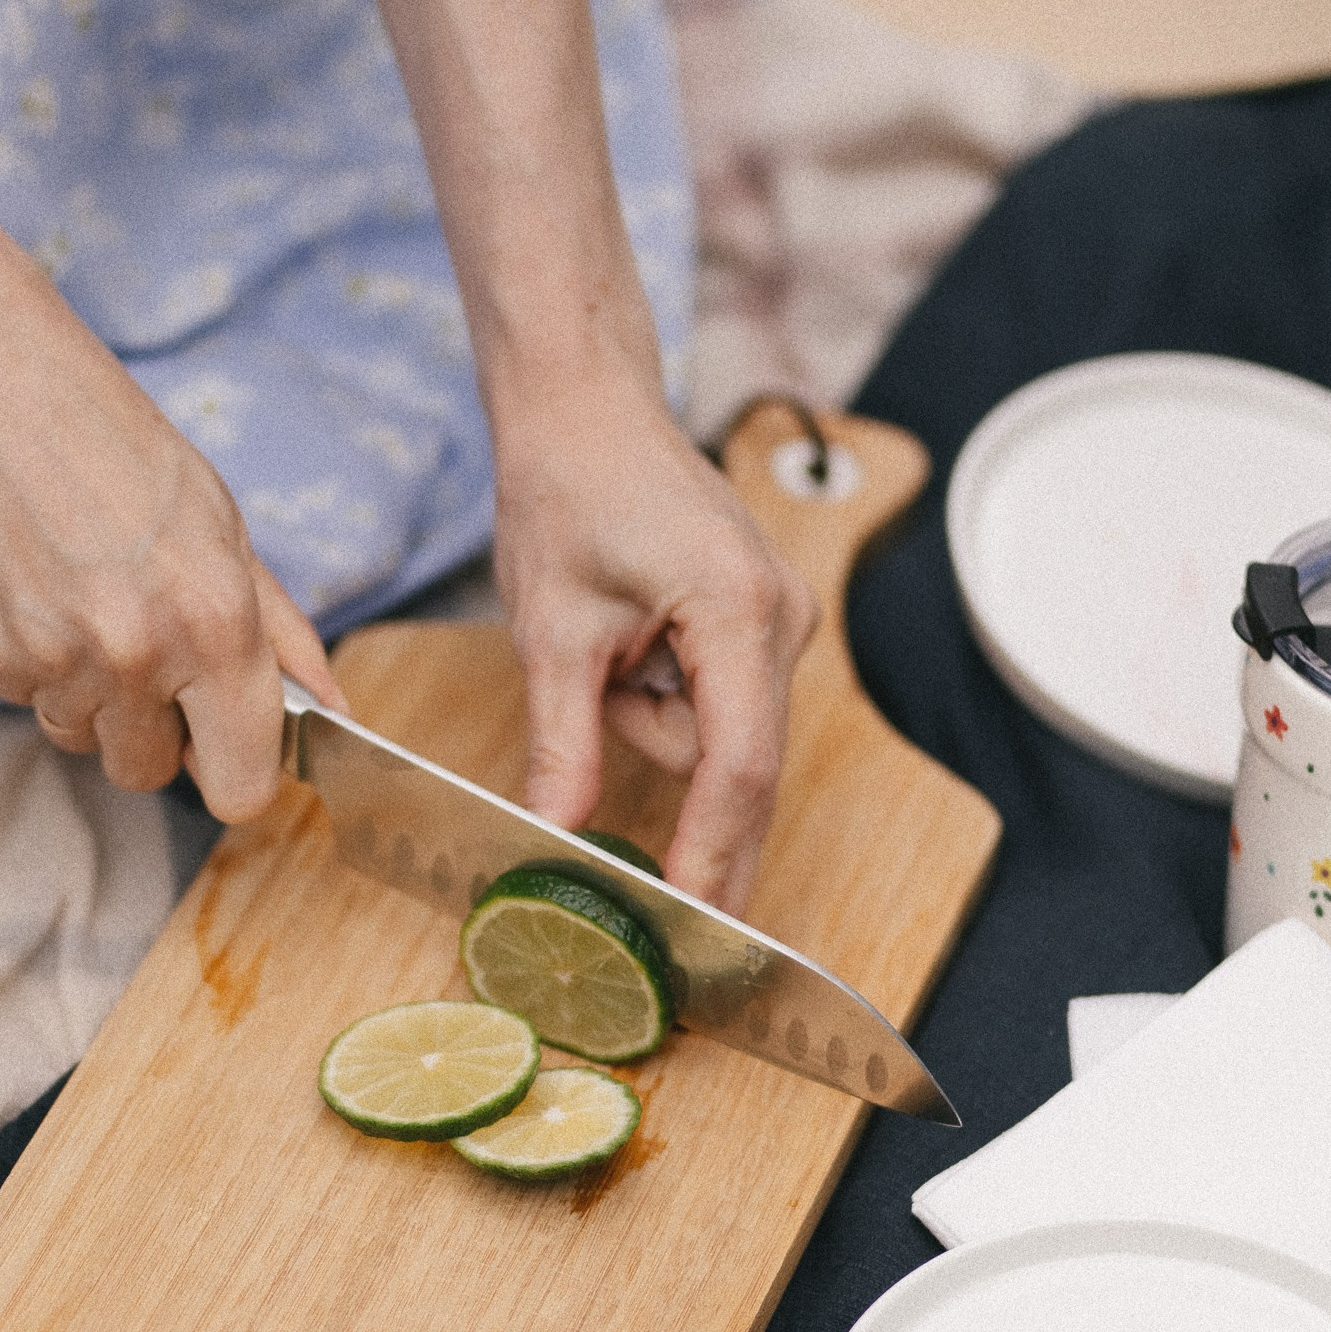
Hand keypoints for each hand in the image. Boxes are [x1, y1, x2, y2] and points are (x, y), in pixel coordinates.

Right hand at [0, 255, 343, 820]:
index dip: (235, 775)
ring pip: (80, 736)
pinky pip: (21, 698)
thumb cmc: (113, 442)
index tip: (224, 748)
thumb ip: (280, 630)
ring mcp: (48, 659)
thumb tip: (333, 705)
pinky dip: (30, 660)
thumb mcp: (223, 525)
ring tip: (82, 600)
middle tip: (146, 651)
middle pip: (148, 773)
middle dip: (154, 732)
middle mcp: (134, 654)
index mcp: (214, 624)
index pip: (239, 787)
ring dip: (88, 694)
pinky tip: (32, 585)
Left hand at [491, 366, 815, 914]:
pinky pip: (719, 701)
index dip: (714, 852)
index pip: (736, 765)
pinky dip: (667, 702)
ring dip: (652, 727)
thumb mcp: (551, 630)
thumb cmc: (568, 491)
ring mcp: (778, 618)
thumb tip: (560, 830)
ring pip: (722, 736)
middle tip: (673, 922)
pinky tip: (626, 649)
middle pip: (745, 765)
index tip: (693, 921)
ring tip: (599, 655)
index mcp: (736, 610)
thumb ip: (564, 742)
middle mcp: (779, 617)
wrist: (586, 409)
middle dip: (699, 828)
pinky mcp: (761, 620)